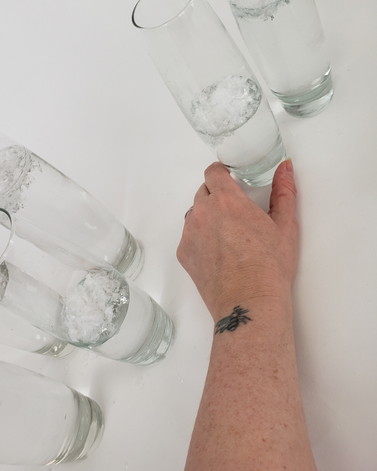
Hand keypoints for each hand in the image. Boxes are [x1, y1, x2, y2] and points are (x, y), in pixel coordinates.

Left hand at [176, 160, 297, 320]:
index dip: (220, 172)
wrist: (249, 302)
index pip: (213, 172)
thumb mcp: (285, 225)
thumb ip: (284, 191)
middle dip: (216, 195)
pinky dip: (200, 238)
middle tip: (234, 211)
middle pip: (203, 192)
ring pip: (194, 214)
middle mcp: (202, 213)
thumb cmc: (269, 267)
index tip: (228, 177)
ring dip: (207, 217)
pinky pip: (188, 236)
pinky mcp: (184, 253)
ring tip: (228, 235)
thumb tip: (286, 168)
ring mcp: (190, 233)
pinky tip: (218, 253)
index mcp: (226, 200)